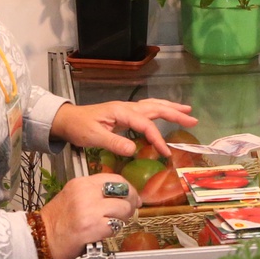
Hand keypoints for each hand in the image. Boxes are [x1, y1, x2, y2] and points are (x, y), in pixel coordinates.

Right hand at [40, 174, 136, 258]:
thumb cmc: (56, 222)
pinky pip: (115, 226)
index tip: (132, 196)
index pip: (115, 178)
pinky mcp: (92, 227)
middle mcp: (85, 193)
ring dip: (123, 218)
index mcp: (81, 183)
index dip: (128, 188)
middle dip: (131, 202)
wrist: (39, 240)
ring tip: (112, 224)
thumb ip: (95, 193)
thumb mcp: (73, 197)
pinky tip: (104, 233)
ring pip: (123, 209)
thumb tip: (124, 194)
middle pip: (123, 191)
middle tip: (129, 211)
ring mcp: (89, 210)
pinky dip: (114, 231)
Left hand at [51, 99, 196, 158]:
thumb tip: (134, 150)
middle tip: (193, 120)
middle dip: (175, 114)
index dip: (157, 138)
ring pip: (153, 106)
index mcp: (121, 112)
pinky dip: (160, 109)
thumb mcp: (93, 137)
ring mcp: (126, 109)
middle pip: (156, 108)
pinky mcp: (124, 113)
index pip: (146, 125)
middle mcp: (127, 108)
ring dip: (171, 108)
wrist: (66, 119)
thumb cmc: (78, 127)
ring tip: (187, 111)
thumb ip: (114, 142)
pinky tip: (166, 111)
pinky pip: (147, 109)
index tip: (166, 152)